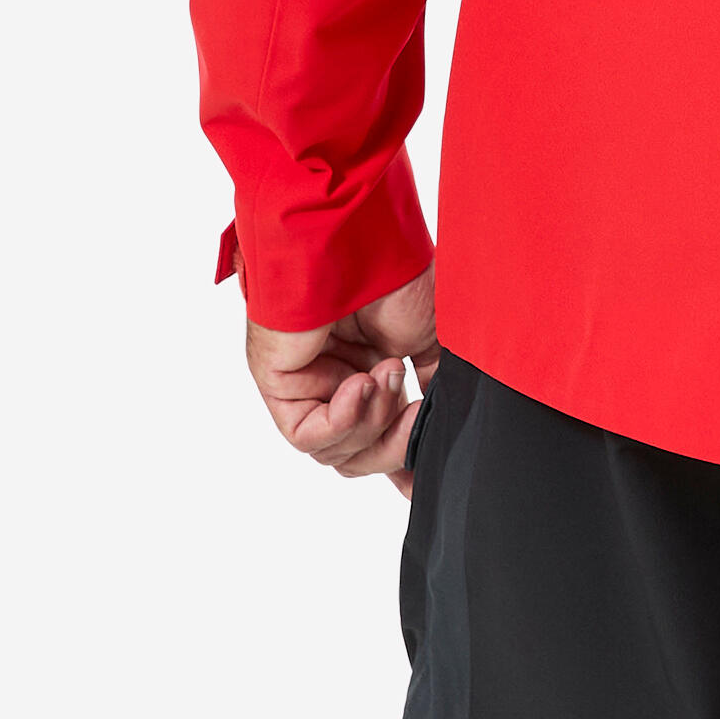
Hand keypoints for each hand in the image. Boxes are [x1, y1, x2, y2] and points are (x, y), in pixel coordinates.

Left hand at [246, 264, 441, 496]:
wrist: (361, 238)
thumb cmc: (395, 272)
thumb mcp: (433, 340)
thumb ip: (434, 388)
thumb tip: (441, 432)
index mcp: (371, 368)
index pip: (379, 436)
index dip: (402, 461)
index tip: (424, 481)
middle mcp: (336, 379)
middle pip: (359, 454)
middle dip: (393, 444)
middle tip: (416, 412)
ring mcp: (306, 383)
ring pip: (336, 451)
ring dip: (371, 421)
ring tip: (387, 372)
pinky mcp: (278, 383)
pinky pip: (306, 435)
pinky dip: (342, 422)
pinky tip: (361, 385)